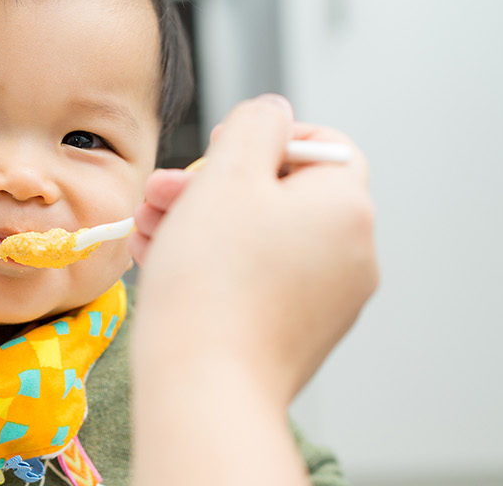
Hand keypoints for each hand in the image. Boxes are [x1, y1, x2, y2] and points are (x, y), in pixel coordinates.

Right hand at [130, 95, 377, 485]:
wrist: (205, 388)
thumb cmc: (214, 282)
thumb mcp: (228, 174)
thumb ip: (255, 124)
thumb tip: (273, 112)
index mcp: (348, 206)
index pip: (323, 145)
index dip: (267, 137)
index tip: (217, 150)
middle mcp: (354, 254)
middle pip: (285, 194)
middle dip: (215, 185)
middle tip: (161, 193)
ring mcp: (330, 301)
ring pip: (265, 238)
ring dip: (205, 223)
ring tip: (148, 229)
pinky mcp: (298, 335)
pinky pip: (261, 281)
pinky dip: (218, 266)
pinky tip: (163, 264)